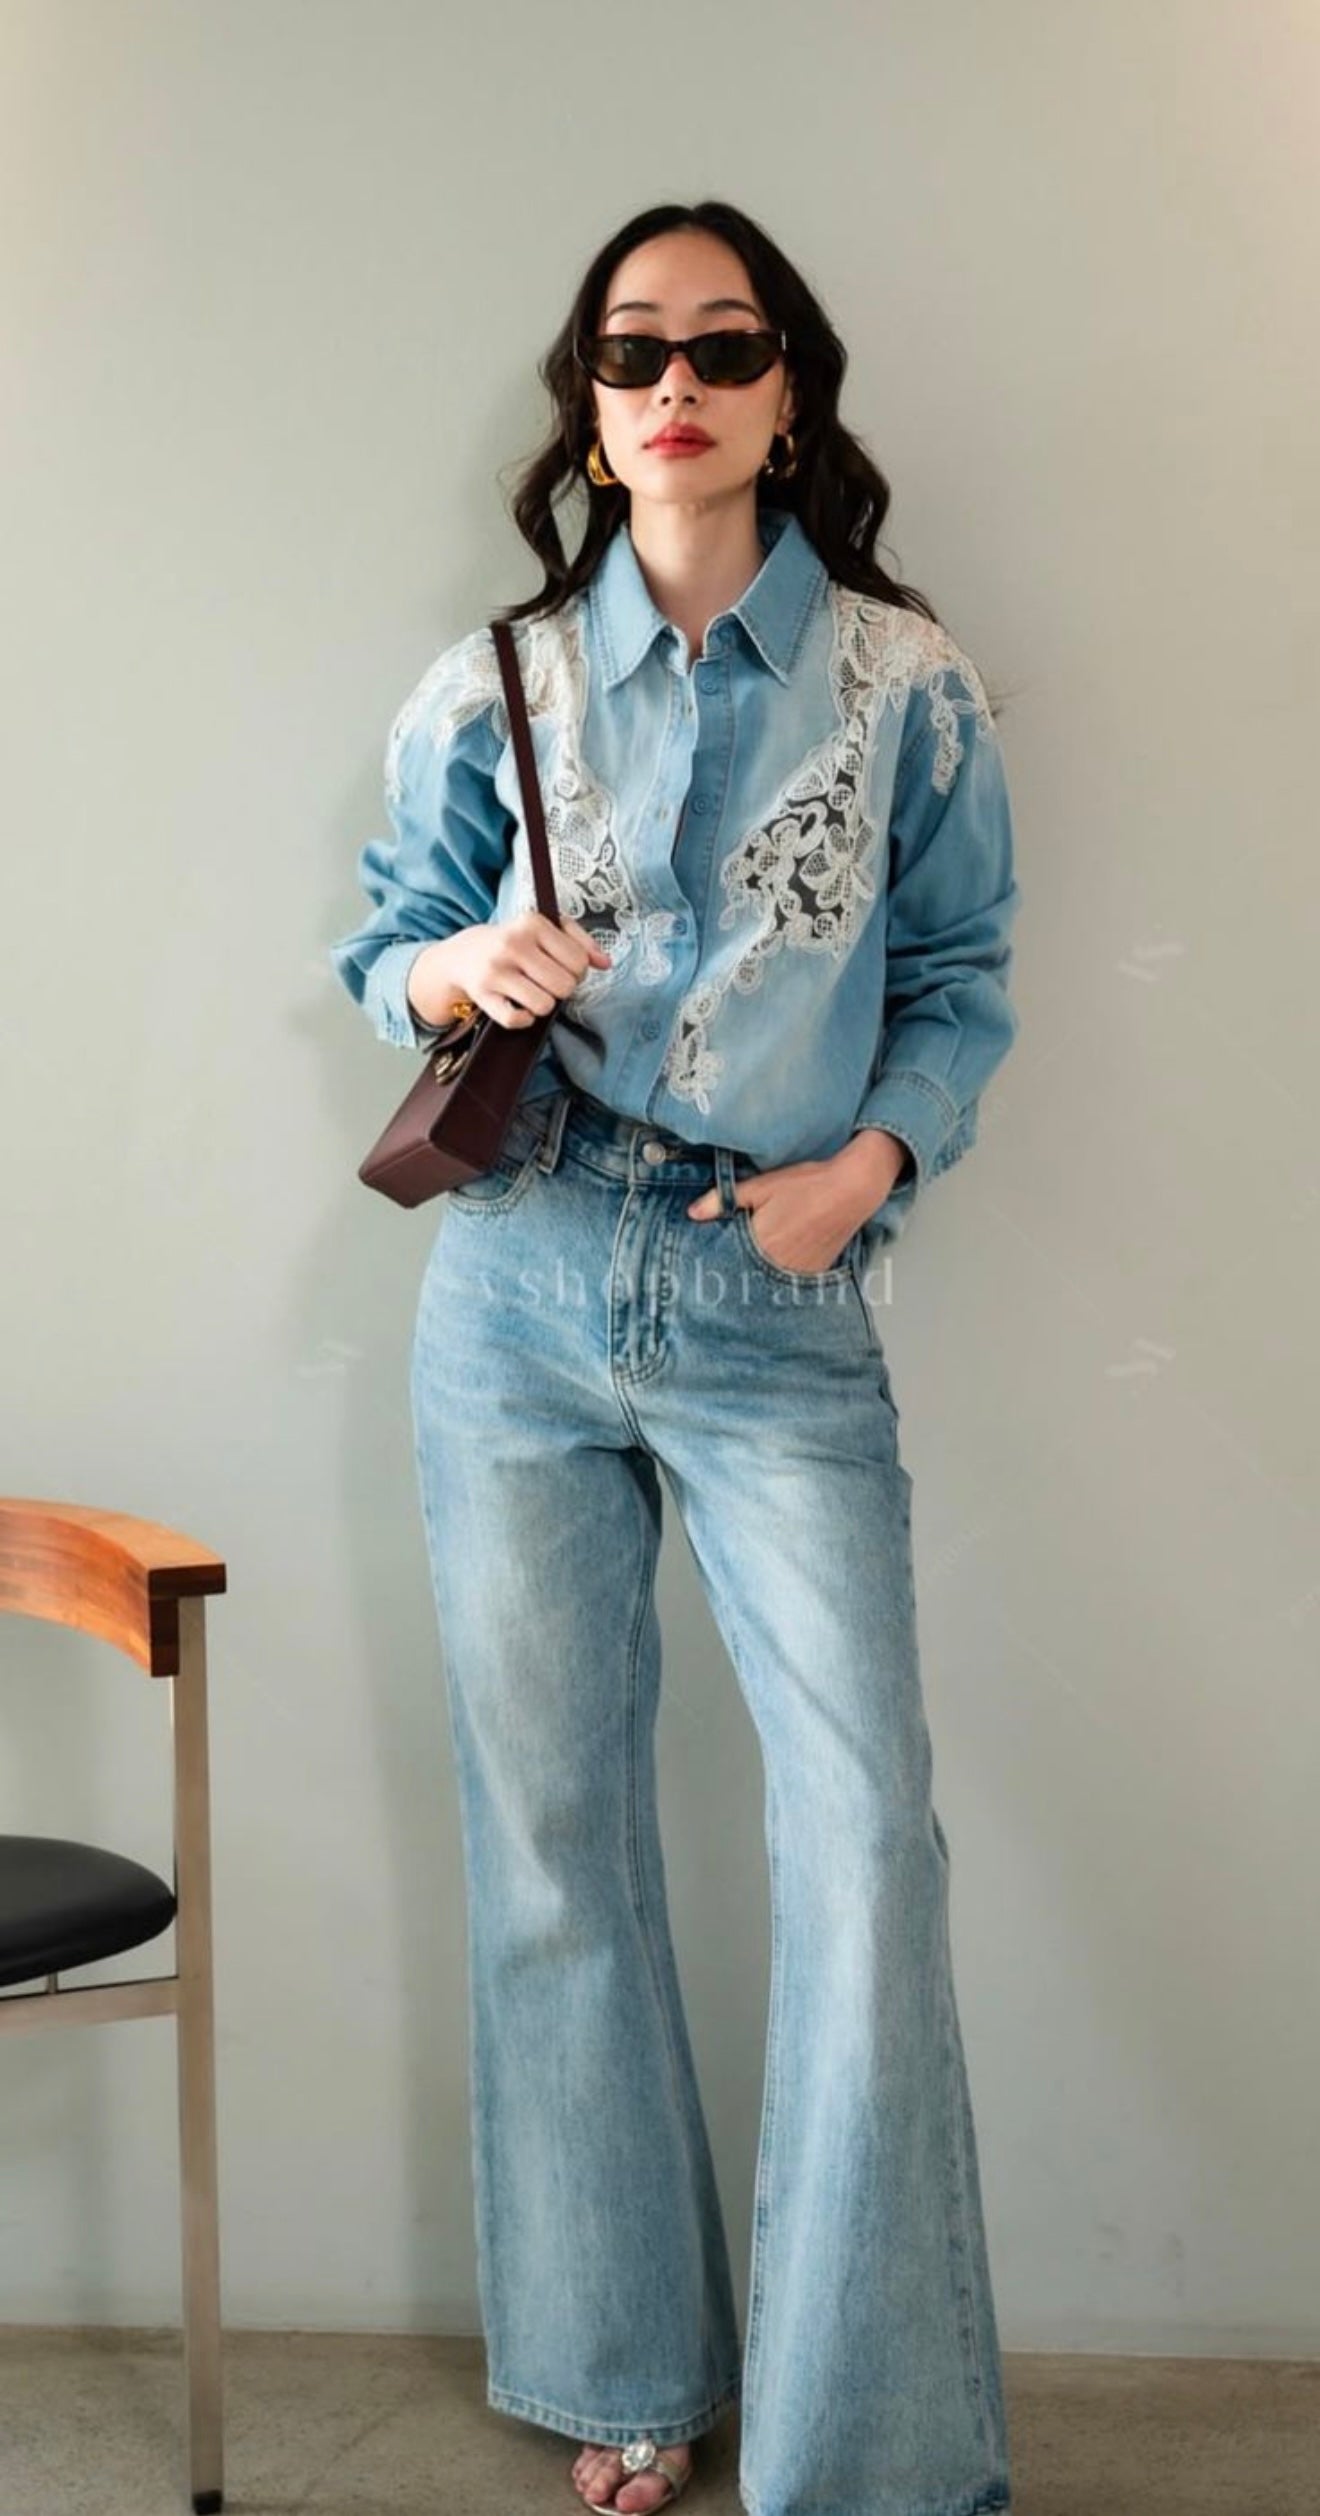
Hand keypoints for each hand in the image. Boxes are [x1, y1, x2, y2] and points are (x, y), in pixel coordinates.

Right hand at [409, 912, 611, 1030]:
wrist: (465, 954)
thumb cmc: (514, 942)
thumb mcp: (546, 930)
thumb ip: (581, 942)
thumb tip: (606, 963)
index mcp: (533, 924)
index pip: (579, 961)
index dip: (576, 971)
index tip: (561, 967)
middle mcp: (513, 944)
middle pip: (565, 986)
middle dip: (561, 989)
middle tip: (547, 981)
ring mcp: (496, 971)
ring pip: (545, 1005)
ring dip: (543, 1004)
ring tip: (532, 990)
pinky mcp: (483, 995)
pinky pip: (518, 1020)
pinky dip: (523, 1019)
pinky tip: (518, 1005)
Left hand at [686, 1149, 883, 1274]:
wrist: (852, 1190)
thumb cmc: (807, 1185)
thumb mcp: (761, 1185)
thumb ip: (725, 1200)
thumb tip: (694, 1212)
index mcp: (760, 1242)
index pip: (726, 1263)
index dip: (713, 1265)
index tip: (703, 1266)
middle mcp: (778, 1264)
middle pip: (744, 1278)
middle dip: (732, 1276)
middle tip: (718, 1277)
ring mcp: (798, 1273)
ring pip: (766, 1285)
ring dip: (755, 1280)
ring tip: (747, 1273)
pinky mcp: (814, 1274)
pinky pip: (788, 1285)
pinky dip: (777, 1280)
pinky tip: (774, 1269)